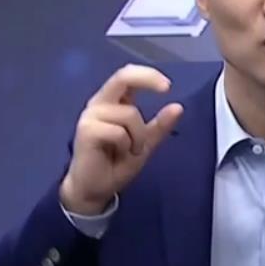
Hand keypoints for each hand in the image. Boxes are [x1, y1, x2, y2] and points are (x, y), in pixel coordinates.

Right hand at [60, 64, 183, 214]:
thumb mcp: (145, 144)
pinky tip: (118, 154)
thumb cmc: (116, 164)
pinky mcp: (86, 130)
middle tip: (166, 88)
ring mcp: (91, 116)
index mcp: (112, 103)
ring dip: (138, 136)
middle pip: (122, 77)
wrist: (95, 190)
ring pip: (129, 114)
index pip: (127, 76)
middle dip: (147, 78)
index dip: (148, 75)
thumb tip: (178, 106)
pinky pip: (119, 131)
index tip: (168, 86)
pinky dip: (126, 145)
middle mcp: (100, 104)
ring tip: (130, 151)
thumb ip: (159, 126)